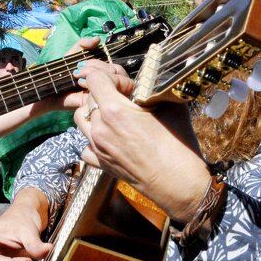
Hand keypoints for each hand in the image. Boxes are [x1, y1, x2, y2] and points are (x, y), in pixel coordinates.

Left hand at [72, 64, 209, 221]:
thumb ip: (151, 87)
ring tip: (114, 115)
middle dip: (104, 93)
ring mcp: (97, 147)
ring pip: (80, 119)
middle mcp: (100, 128)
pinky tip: (111, 138)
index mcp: (115, 110)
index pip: (94, 77)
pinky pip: (85, 145)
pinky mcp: (100, 164)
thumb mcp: (170, 105)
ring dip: (93, 112)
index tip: (129, 86)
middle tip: (125, 99)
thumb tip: (147, 78)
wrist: (180, 184)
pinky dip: (93, 138)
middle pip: (88, 97)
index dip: (112, 77)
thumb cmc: (179, 145)